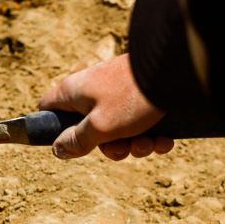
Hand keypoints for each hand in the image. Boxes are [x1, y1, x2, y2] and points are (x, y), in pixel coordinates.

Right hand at [39, 54, 174, 160]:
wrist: (176, 74)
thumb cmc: (133, 99)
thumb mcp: (100, 127)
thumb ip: (77, 140)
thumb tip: (56, 149)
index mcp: (75, 92)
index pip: (48, 109)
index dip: (52, 128)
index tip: (68, 143)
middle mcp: (93, 91)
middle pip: (90, 131)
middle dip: (110, 147)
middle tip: (124, 147)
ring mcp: (119, 94)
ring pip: (119, 132)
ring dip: (136, 145)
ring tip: (149, 141)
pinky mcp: (142, 98)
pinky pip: (140, 125)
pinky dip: (152, 136)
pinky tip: (165, 139)